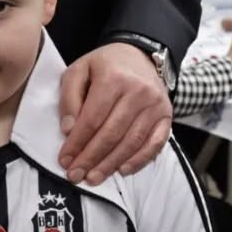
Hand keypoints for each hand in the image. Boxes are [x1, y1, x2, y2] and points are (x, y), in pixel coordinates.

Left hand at [58, 42, 171, 185]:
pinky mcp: (166, 115)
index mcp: (113, 78)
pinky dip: (139, 160)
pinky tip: (122, 170)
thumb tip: (68, 130)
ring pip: (132, 142)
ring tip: (93, 178)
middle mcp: (138, 91)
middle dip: (91, 158)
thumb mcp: (79, 70)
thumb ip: (69, 97)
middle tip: (75, 176)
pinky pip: (155, 143)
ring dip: (111, 164)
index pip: (92, 118)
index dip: (77, 142)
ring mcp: (155, 105)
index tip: (65, 160)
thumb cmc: (104, 65)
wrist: (138, 53)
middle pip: (112, 133)